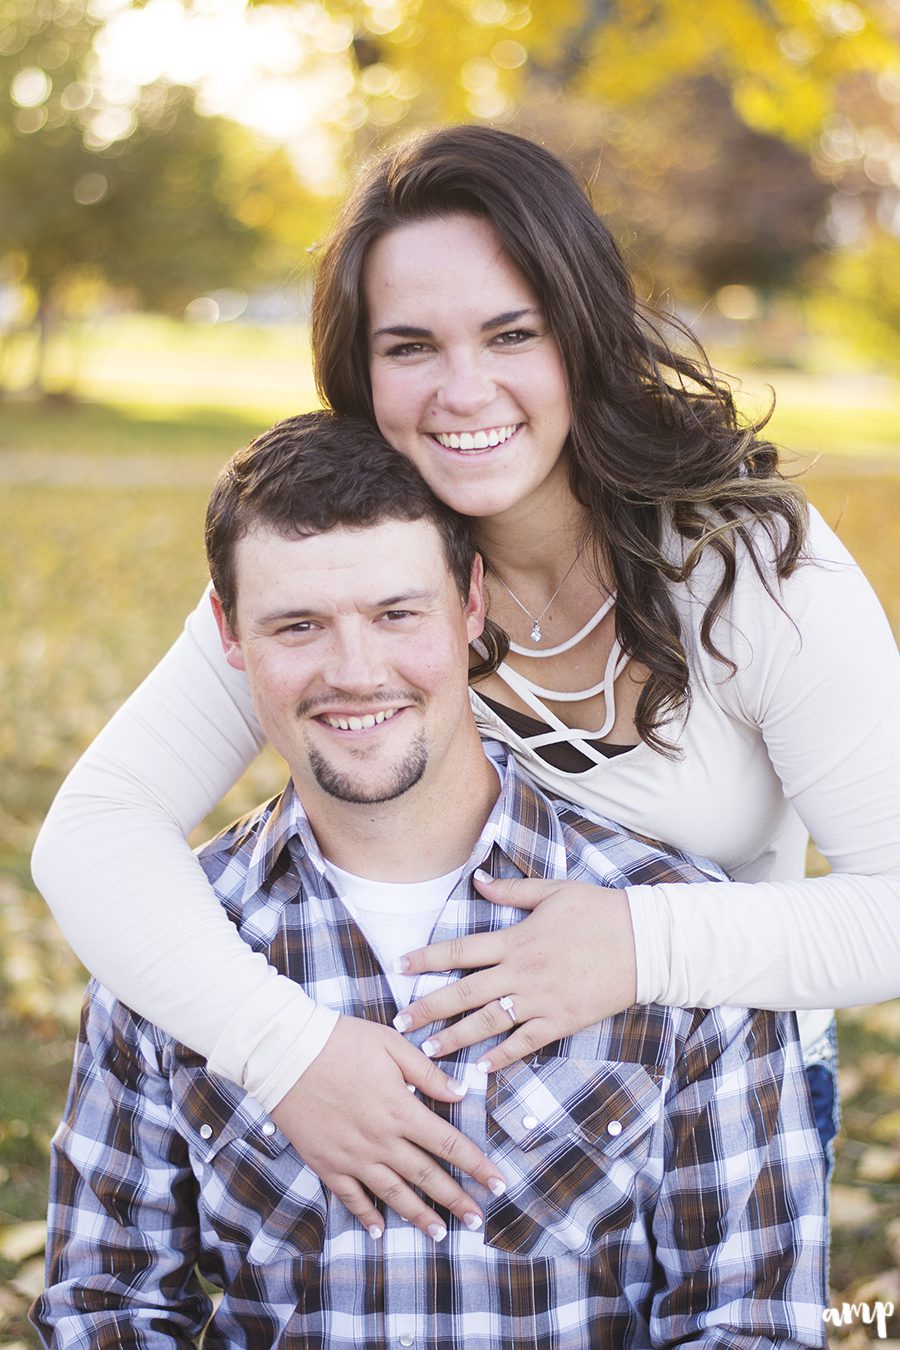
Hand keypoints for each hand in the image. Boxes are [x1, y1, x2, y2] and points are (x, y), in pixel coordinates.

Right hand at [270, 1014, 505, 1241]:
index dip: (476, 1166)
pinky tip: (379, 1229)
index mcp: (401, 1110)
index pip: (448, 1144)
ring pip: (393, 1194)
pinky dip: (367, 1215)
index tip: (498, 1183)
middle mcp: (381, 1140)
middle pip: (426, 1176)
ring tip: (440, 1234)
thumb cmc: (340, 1041)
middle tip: (478, 1220)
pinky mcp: (327, 1163)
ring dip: (419, 1215)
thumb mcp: (391, 1045)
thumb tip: (461, 1092)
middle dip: (456, 1200)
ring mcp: (353, 1156)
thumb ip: (427, 1072)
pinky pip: (351, 1197)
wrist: (286, 1054)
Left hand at [392, 874, 636, 1070]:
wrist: (643, 943)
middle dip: (429, 1008)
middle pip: (465, 992)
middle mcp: (521, 972)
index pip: (460, 950)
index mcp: (516, 939)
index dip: (427, 958)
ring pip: (489, 1022)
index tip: (400, 965)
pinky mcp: (561, 1021)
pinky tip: (481, 1069)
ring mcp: (540, 1000)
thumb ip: (512, 891)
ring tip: (430, 1050)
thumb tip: (478, 881)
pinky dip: (502, 1057)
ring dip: (456, 1037)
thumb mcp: (554, 891)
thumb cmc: (599, 912)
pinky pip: (525, 1043)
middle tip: (400, 1023)